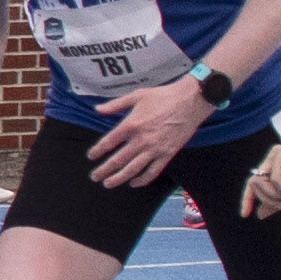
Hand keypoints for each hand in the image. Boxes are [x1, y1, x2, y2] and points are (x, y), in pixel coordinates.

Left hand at [89, 77, 209, 186]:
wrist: (189, 101)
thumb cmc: (163, 96)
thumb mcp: (136, 95)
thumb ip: (115, 105)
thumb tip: (98, 109)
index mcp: (131, 124)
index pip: (109, 142)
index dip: (97, 151)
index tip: (91, 156)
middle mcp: (141, 139)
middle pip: (118, 160)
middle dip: (104, 170)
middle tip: (95, 177)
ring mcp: (155, 149)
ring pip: (133, 169)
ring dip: (119, 178)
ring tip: (108, 184)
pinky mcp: (167, 154)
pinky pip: (153, 172)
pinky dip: (142, 180)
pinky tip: (134, 183)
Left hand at [238, 130, 280, 217]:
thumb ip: (276, 201)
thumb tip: (259, 214)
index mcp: (274, 165)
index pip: (254, 182)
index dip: (247, 199)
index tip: (244, 215)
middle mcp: (272, 157)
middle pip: (254, 184)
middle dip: (267, 200)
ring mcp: (275, 154)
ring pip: (262, 182)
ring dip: (276, 196)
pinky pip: (275, 181)